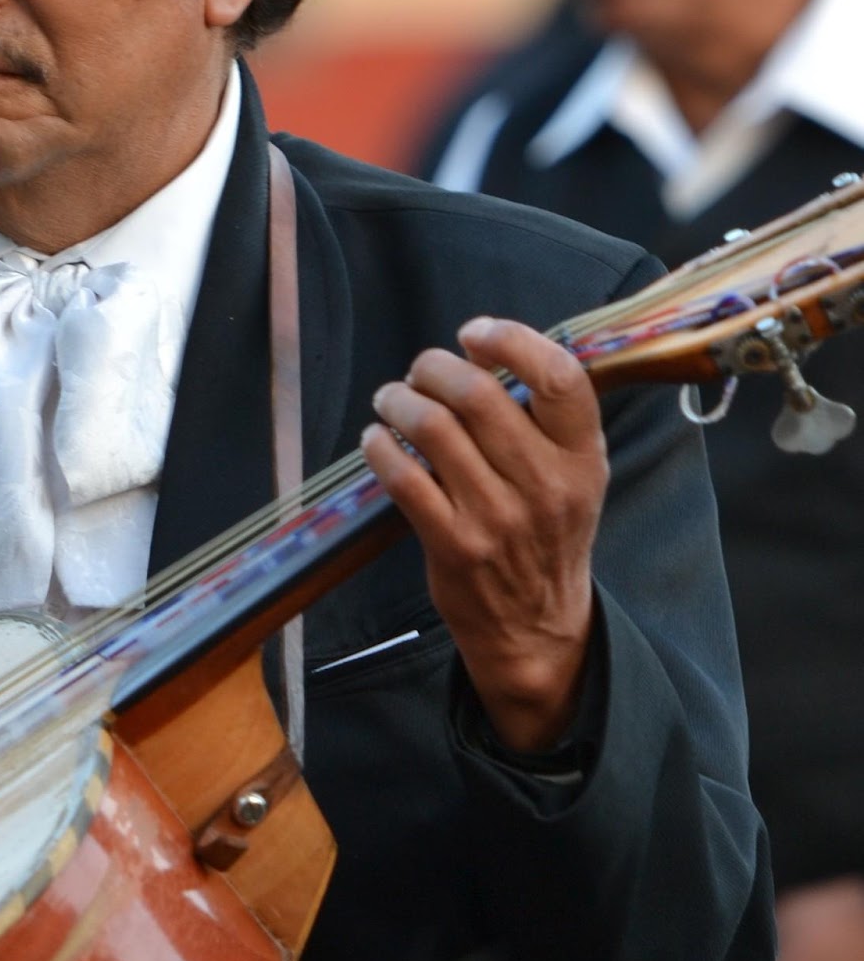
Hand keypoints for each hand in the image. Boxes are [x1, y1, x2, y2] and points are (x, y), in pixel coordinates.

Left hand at [361, 316, 604, 750]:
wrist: (538, 625)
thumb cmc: (547, 532)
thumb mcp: (573, 474)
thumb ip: (542, 417)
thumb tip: (481, 350)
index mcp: (582, 457)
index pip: (561, 377)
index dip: (512, 340)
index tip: (475, 334)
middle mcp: (546, 484)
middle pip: (478, 393)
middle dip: (433, 367)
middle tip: (419, 372)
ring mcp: (498, 517)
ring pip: (433, 427)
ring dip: (399, 400)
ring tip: (391, 400)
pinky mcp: (453, 544)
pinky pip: (404, 476)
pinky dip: (380, 446)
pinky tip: (377, 439)